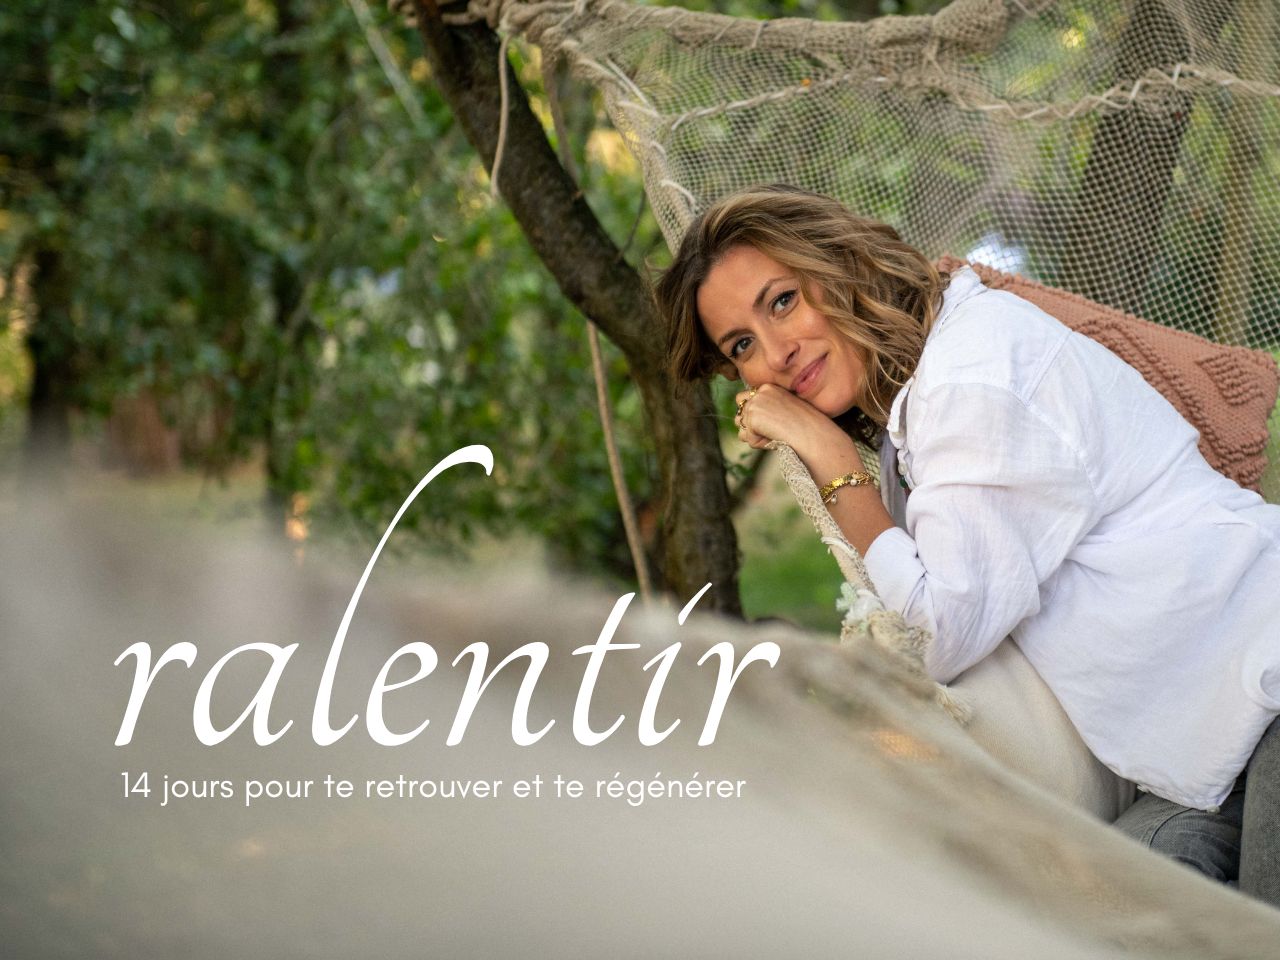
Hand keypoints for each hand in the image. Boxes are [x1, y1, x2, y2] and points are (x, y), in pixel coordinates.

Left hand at [733, 383, 848, 460]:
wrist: (813, 432)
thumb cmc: (805, 426)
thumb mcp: (784, 410)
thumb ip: (766, 411)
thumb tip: (743, 424)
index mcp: (769, 387)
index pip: (744, 399)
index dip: (753, 415)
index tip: (770, 424)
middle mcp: (760, 392)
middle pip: (739, 413)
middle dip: (750, 426)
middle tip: (771, 431)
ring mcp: (755, 403)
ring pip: (742, 427)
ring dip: (755, 436)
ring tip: (775, 434)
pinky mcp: (753, 417)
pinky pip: (747, 438)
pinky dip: (759, 443)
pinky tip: (774, 438)